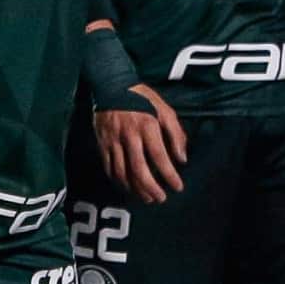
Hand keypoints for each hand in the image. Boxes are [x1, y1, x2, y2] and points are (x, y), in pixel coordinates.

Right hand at [94, 84, 186, 204]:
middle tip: (160, 198)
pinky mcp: (102, 143)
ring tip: (146, 197)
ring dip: (135, 189)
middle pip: (139, 169)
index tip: (177, 187)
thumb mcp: (165, 109)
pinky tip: (128, 187)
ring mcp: (113, 140)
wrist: (111, 85)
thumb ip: (176, 134)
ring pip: (122, 172)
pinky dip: (118, 181)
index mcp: (147, 126)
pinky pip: (109, 167)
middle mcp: (129, 135)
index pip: (159, 157)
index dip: (169, 175)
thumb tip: (182, 159)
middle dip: (151, 188)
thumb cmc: (143, 98)